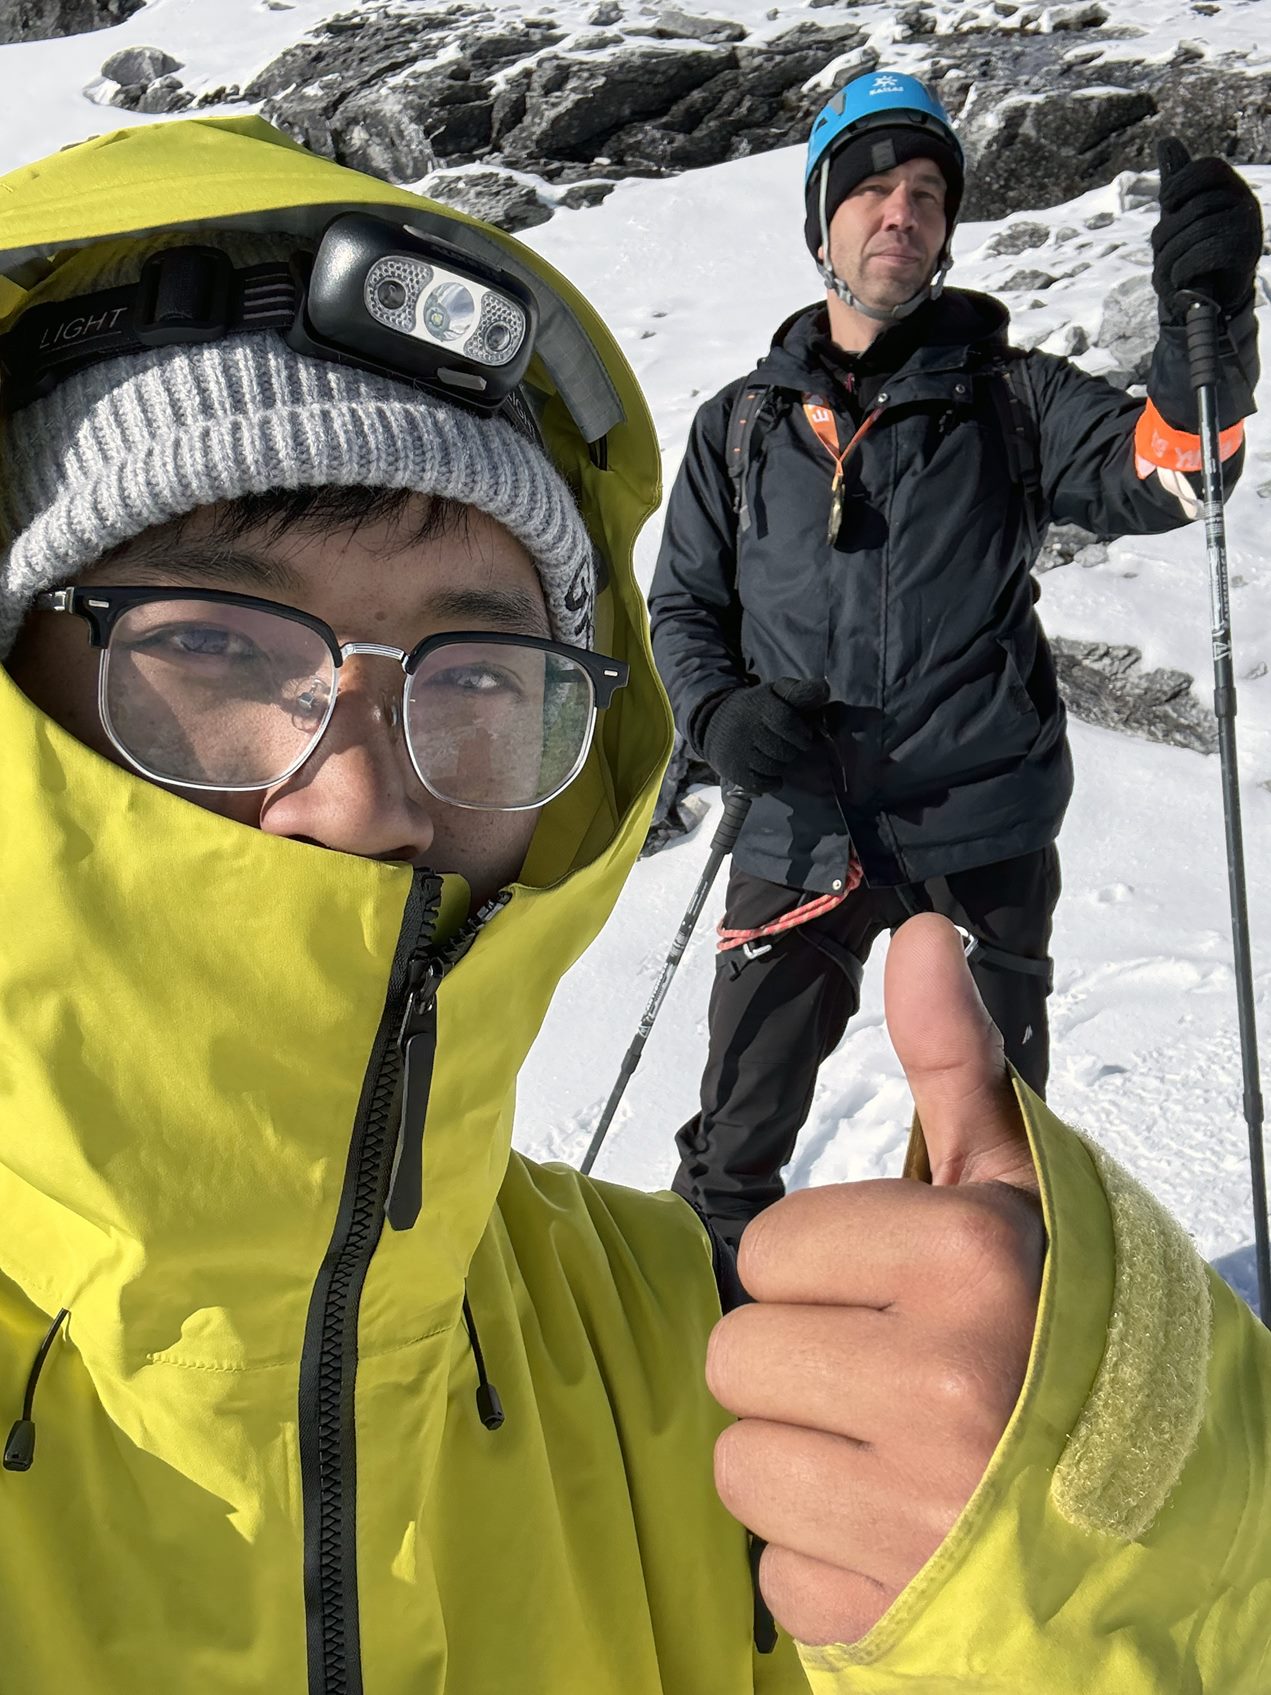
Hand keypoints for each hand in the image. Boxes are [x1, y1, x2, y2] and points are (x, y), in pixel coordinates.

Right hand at [699, 677, 830, 795]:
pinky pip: (762, 783)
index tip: (803, 735)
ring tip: (772, 754)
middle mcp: (746, 728)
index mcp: (759, 705)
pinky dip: (770, 781)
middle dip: (791, 750)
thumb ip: (800, 691)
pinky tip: (767, 770)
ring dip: (780, 764)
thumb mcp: (776, 692)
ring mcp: (738, 751)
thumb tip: (824, 689)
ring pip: (774, 768)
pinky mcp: (732, 770)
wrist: (713, 721)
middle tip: (784, 744)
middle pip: (784, 750)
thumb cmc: (754, 708)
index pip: (786, 721)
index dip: (801, 733)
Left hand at [706, 913, 1044, 1645]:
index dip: (826, 1269)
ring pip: (740, 1467)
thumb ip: (954, 1064)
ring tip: (892, 1456)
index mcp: (965, 1260)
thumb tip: (919, 935)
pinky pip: (775, 1581)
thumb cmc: (1076, 1329)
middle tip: (888, 1376)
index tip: (896, 1291)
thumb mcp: (1021, 1189)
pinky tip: (898, 1537)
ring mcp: (918, 1517)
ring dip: (802, 1464)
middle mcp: (940, 1386)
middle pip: (737, 1358)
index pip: (768, 1251)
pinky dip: (825, 1565)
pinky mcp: (895, 1621)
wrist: (1181, 1511)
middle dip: (800, 1364)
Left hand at [1151, 136, 1263, 315]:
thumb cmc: (1193, 250)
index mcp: (1229, 188)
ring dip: (1171, 257)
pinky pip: (1206, 253)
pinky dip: (1184, 269)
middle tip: (1160, 253)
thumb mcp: (1182, 214)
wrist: (1210, 297)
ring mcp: (1248, 227)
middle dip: (1166, 234)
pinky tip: (1181, 278)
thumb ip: (1177, 181)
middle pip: (1196, 206)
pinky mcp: (1245, 253)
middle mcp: (1245, 202)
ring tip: (1170, 271)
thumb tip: (1165, 140)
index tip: (1166, 204)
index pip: (1209, 168)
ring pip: (1198, 231)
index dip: (1181, 183)